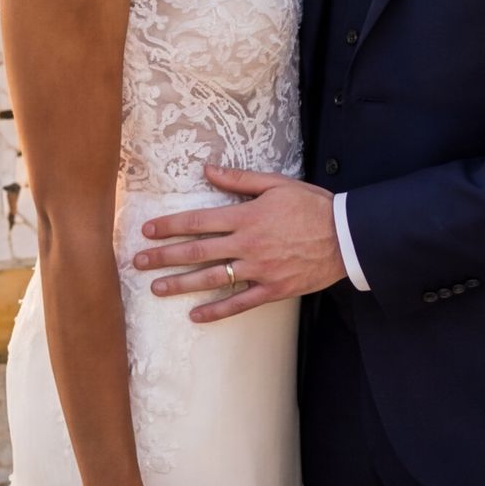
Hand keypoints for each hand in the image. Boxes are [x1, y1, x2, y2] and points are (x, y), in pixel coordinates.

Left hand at [133, 166, 346, 320]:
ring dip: (181, 285)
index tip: (148, 231)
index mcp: (246, 216)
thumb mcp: (277, 184)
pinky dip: (217, 311)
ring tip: (156, 289)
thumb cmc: (312, 205)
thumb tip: (207, 169)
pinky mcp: (273, 289)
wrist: (346, 236)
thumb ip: (240, 179)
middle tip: (138, 262)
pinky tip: (196, 316)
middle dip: (164, 257)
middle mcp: (247, 245)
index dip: (170, 226)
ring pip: (213, 279)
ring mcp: (259, 270)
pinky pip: (240, 303)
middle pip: (197, 252)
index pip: (198, 221)